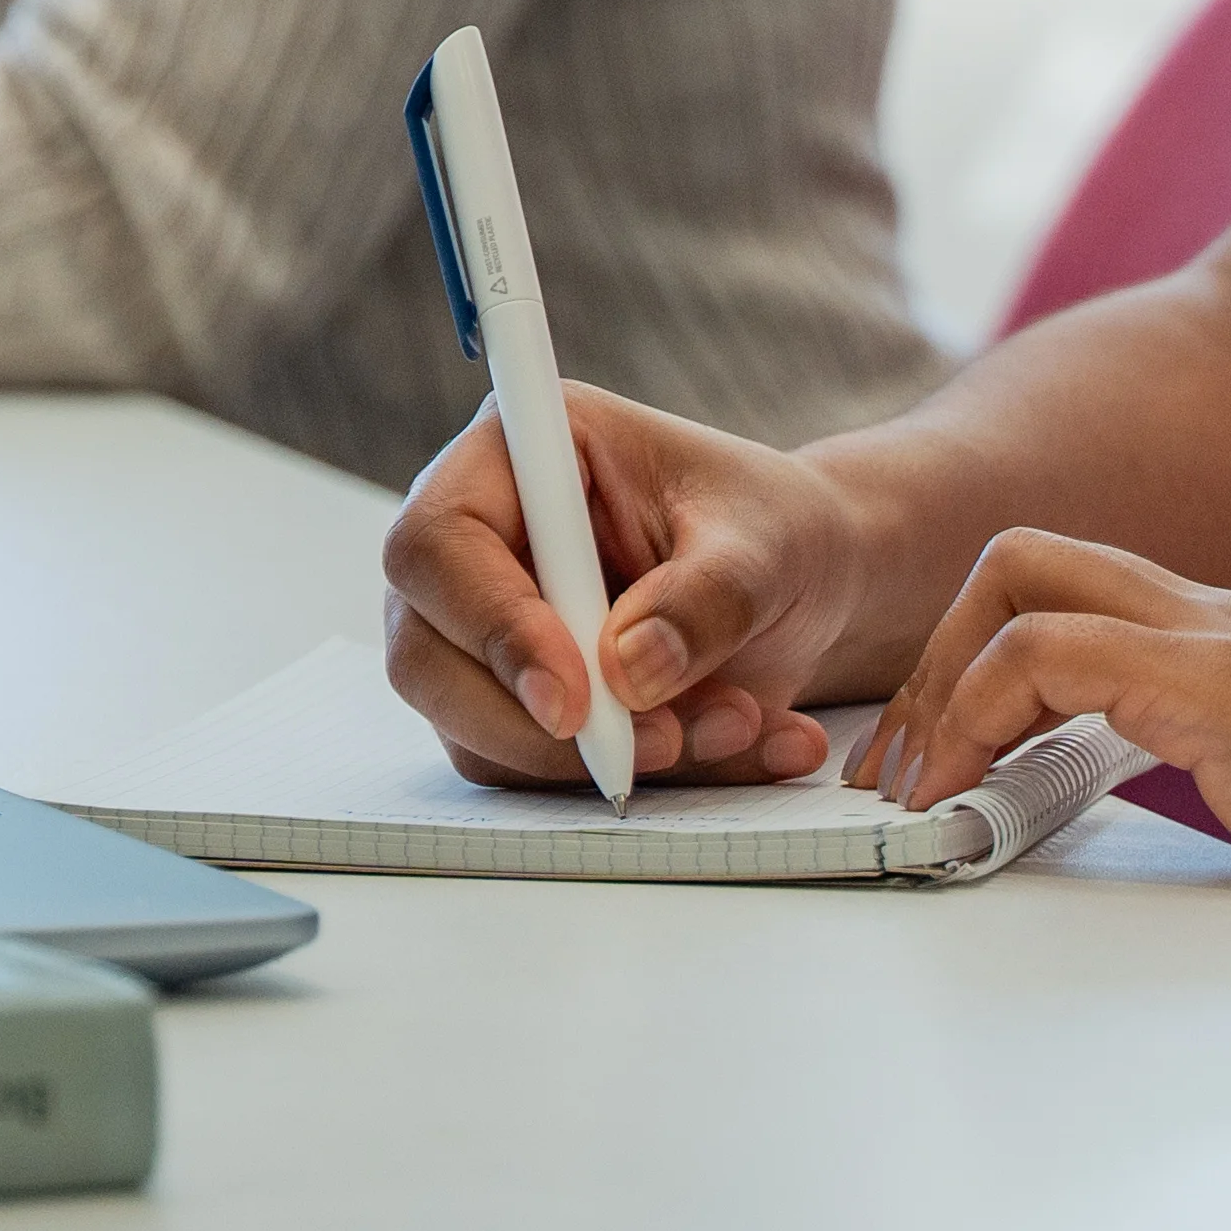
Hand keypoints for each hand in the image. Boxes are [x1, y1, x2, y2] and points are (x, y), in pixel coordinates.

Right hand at [380, 384, 876, 790]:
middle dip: (533, 724)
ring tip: (739, 721)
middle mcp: (478, 541)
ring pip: (473, 730)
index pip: (438, 542)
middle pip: (422, 652)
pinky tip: (733, 740)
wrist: (808, 585)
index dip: (490, 626)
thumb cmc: (773, 530)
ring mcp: (484, 629)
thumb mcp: (765, 546)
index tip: (576, 699)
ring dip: (599, 758)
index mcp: (519, 453)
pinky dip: (631, 777)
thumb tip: (626, 674)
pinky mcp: (515, 702)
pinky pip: (533, 771)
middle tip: (655, 746)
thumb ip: (703, 600)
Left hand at [862, 531, 1230, 961]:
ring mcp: (1218, 635)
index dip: (980, 655)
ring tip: (917, 784)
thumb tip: (1080, 797)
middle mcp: (1218, 610)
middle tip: (902, 762)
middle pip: (1026, 556)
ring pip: (1020, 584)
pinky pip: (1047, 654)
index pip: (1068, 585)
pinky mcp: (1216, 683)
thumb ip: (1192, 760)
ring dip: (941, 685)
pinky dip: (978, 716)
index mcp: (1229, 632)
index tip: (938, 754)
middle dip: (937, 651)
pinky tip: (966, 795)